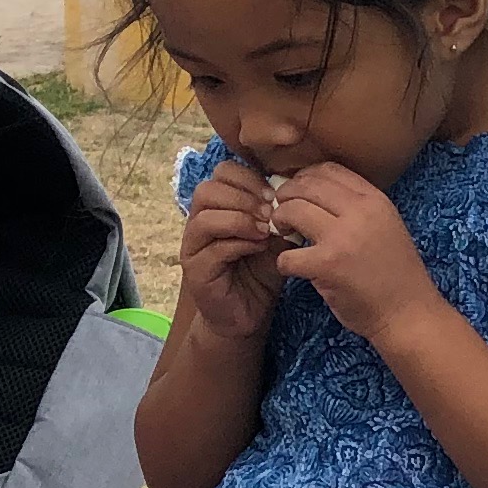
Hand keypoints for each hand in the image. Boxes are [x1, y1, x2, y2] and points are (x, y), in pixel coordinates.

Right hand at [176, 158, 286, 342]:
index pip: (221, 173)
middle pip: (207, 189)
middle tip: (270, 211)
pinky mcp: (195, 271)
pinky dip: (239, 243)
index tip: (274, 193)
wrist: (249, 314)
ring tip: (265, 230)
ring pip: (205, 217)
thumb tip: (294, 192)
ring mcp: (193, 247)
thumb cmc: (261, 272)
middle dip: (243, 196)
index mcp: (218, 207)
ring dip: (240, 218)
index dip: (248, 177)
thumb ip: (279, 214)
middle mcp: (199, 222)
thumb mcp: (276, 237)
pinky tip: (260, 247)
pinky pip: (212, 248)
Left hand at [268, 161, 439, 339]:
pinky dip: (283, 261)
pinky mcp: (327, 265)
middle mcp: (360, 212)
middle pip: (307, 185)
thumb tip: (313, 195)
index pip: (329, 169)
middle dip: (286, 195)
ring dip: (280, 220)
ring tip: (284, 232)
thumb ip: (357, 209)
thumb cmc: (396, 275)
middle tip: (282, 211)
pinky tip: (291, 267)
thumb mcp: (386, 227)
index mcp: (375, 200)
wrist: (408, 313)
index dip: (305, 176)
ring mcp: (342, 237)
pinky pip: (287, 254)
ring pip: (292, 210)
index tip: (298, 191)